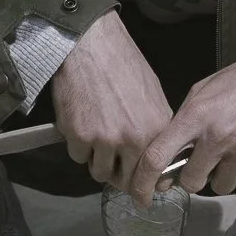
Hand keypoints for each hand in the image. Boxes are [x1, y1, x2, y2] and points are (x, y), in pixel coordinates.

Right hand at [51, 9, 172, 190]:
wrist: (91, 44)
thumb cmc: (123, 64)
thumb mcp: (153, 95)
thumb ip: (156, 129)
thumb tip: (157, 157)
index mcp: (157, 130)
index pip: (155, 177)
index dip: (146, 186)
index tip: (141, 191)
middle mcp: (133, 139)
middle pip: (124, 181)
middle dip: (118, 176)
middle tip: (112, 165)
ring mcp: (105, 140)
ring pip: (98, 172)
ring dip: (96, 160)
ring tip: (96, 134)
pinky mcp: (79, 136)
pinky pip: (78, 156)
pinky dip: (78, 145)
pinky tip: (81, 122)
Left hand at [130, 44, 235, 205]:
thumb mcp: (205, 90)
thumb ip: (185, 121)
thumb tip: (168, 152)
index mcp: (196, 115)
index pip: (157, 156)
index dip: (143, 181)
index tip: (141, 194)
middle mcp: (219, 136)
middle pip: (191, 182)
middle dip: (195, 176)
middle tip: (206, 161)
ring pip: (222, 187)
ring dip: (225, 175)